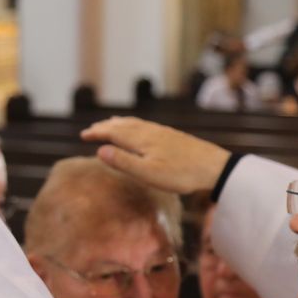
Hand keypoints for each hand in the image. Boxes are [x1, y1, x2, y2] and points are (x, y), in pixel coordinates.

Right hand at [80, 116, 229, 194]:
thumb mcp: (148, 174)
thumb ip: (123, 162)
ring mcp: (162, 132)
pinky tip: (140, 130)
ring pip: (135, 123)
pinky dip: (134, 124)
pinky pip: (146, 125)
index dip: (98, 133)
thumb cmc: (180, 174)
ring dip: (119, 123)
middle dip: (105, 127)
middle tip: (91, 130)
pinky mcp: (172, 135)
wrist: (214, 167)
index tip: (83, 135)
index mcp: (141, 140)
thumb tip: (99, 150)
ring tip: (110, 123)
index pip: (113, 133)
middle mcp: (150, 131)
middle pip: (122, 125)